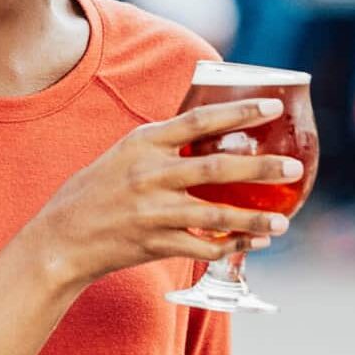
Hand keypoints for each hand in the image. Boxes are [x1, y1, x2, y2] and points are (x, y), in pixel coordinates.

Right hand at [23, 97, 298, 289]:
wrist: (60, 239)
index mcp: (143, 143)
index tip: (272, 107)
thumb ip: (162, 145)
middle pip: (216, 167)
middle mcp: (150, 174)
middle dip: (260, 168)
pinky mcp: (154, 243)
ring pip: (215, 214)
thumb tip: (210, 133)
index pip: (199, 120)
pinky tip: (251, 245)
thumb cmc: (94, 192)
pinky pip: (203, 247)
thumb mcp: (123, 154)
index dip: (238, 112)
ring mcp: (152, 211)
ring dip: (253, 220)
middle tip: (293, 169)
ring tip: (282, 222)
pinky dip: (230, 248)